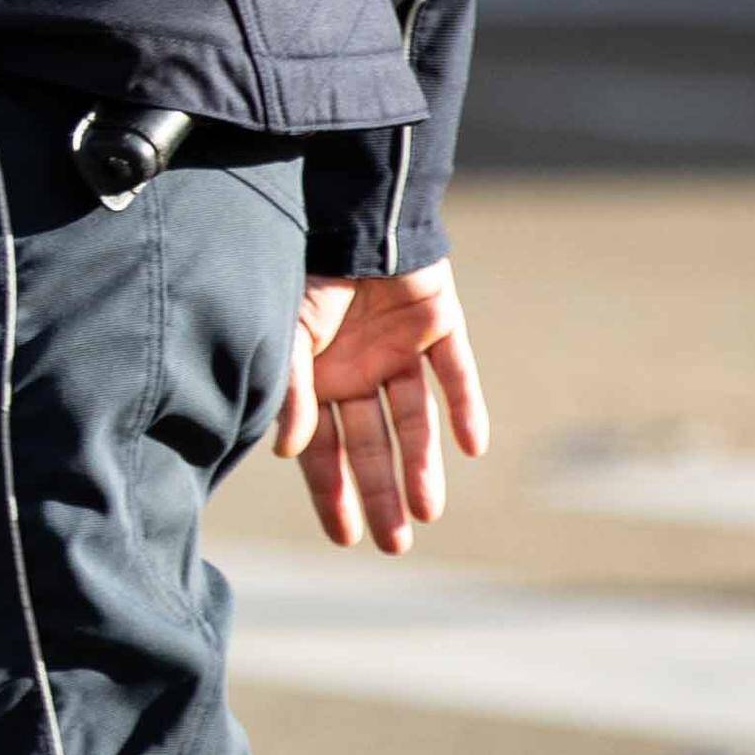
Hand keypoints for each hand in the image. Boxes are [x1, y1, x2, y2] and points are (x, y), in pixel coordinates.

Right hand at [274, 262, 490, 552]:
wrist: (347, 209)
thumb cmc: (300, 270)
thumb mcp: (285, 337)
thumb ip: (291, 393)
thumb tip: (290, 452)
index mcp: (317, 379)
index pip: (324, 448)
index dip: (333, 491)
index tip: (345, 537)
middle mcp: (358, 372)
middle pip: (372, 444)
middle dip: (381, 494)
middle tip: (394, 545)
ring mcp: (399, 351)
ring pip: (413, 419)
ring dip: (421, 463)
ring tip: (426, 510)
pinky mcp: (439, 326)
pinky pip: (454, 372)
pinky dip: (464, 407)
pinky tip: (470, 446)